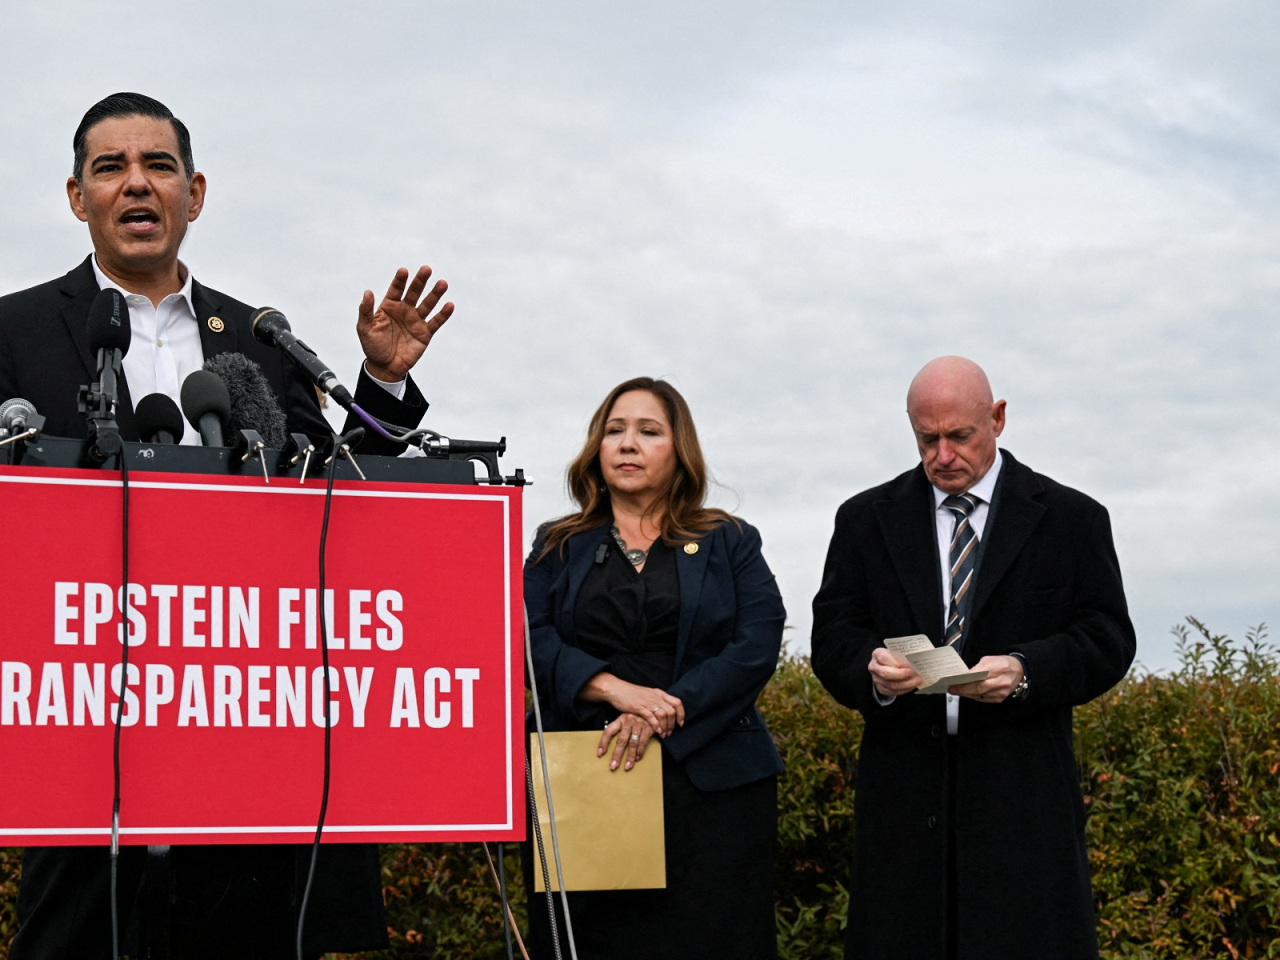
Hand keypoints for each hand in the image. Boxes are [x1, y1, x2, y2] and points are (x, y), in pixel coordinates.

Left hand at [357, 266, 453, 381]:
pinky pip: (436, 322)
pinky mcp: (425, 333)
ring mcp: (416, 320)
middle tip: (426, 269)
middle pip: (414, 292)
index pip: (395, 289)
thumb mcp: (364, 328)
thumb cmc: (373, 346)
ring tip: (442, 283)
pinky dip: (443, 314)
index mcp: (389, 306)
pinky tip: (449, 305)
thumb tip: (367, 292)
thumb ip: (365, 310)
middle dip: (420, 281)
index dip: (400, 280)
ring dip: (435, 294)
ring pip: (427, 304)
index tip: (403, 271)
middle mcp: (404, 310)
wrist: (384, 367)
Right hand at [579, 673, 684, 736]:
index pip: (677, 702)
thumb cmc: (632, 694)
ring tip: (663, 735)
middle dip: (672, 724)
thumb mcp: (648, 695)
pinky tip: (657, 732)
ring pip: (663, 714)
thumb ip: (657, 702)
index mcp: (659, 693)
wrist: (617, 689)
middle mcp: (656, 697)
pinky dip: (656, 725)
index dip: (681, 714)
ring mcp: (647, 701)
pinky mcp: (639, 706)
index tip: (680, 723)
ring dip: (665, 726)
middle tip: (669, 733)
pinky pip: (651, 717)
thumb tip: (665, 713)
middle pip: (671, 711)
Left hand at [599, 713, 655, 770]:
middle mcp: (628, 721)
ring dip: (630, 757)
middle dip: (617, 755)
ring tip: (627, 767)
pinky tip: (637, 759)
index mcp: (620, 719)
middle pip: (621, 740)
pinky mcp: (648, 728)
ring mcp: (639, 725)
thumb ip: (619, 729)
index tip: (600, 754)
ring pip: (632, 743)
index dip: (603, 743)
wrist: (652, 709)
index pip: (609, 731)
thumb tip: (608, 744)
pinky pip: (643, 742)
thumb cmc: (636, 716)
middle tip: (613, 766)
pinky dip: (640, 751)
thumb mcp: (626, 719)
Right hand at [868, 647, 922, 697]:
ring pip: (890, 685)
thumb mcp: (897, 652)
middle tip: (913, 674)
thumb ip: (902, 656)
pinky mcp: (880, 688)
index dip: (896, 662)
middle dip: (901, 675)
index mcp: (877, 654)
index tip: (906, 665)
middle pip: (885, 673)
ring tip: (917, 681)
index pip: (884, 658)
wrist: (886, 664)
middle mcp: (874, 667)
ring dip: (906, 684)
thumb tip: (914, 663)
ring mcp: (876, 679)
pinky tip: (912, 686)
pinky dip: (904, 690)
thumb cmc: (894, 657)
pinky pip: (892, 692)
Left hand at [949, 655, 1023, 702]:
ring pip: (980, 695)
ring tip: (957, 691)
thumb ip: (977, 668)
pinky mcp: (1000, 698)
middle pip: (978, 688)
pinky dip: (974, 696)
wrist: (1019, 671)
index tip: (954, 682)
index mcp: (998, 668)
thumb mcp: (989, 659)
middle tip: (952, 689)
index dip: (964, 680)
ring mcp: (1001, 692)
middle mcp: (1001, 681)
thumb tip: (964, 676)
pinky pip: (984, 699)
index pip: (978, 676)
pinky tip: (968, 693)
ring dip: (967, 694)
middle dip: (963, 689)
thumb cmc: (1003, 663)